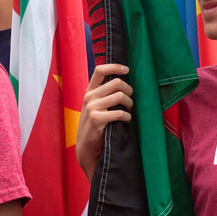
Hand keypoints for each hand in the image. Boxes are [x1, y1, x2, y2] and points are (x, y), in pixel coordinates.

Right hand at [77, 63, 131, 179]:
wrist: (86, 148)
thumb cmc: (95, 126)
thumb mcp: (94, 107)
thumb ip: (104, 94)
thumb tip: (123, 82)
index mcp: (89, 91)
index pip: (100, 70)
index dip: (115, 67)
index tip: (126, 70)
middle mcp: (89, 97)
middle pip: (116, 83)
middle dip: (129, 90)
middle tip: (130, 100)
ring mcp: (92, 108)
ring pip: (120, 96)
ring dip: (130, 104)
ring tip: (129, 111)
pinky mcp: (97, 119)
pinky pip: (119, 113)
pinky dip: (127, 117)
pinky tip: (125, 121)